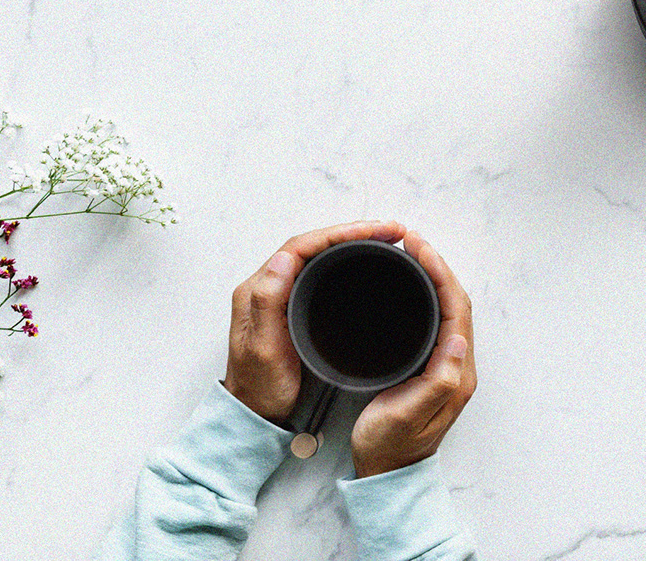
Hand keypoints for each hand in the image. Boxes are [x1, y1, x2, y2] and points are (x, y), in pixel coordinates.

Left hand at [223, 220, 408, 423]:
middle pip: (313, 245)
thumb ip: (268, 304)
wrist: (258, 414)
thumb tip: (282, 258)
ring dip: (351, 242)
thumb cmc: (261, 388)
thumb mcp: (263, 350)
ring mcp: (281, 295)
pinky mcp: (294, 305)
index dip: (339, 234)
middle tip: (389, 230)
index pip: (300, 247)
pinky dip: (346, 259)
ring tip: (384, 238)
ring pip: (318, 255)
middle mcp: (268, 286)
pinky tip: (365, 260)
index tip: (373, 231)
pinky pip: (320, 271)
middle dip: (352, 232)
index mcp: (257, 290)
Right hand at [351, 232, 476, 477]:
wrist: (385, 475)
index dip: (440, 274)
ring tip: (411, 253)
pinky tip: (410, 286)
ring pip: (447, 308)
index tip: (418, 249)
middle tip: (412, 241)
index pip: (456, 309)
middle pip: (455, 302)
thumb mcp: (409, 416)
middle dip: (437, 267)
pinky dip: (425, 295)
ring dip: (433, 277)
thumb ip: (438, 381)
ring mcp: (446, 366)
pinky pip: (436, 320)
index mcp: (456, 374)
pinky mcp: (431, 367)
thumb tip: (458, 339)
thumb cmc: (390, 447)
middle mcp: (457, 365)